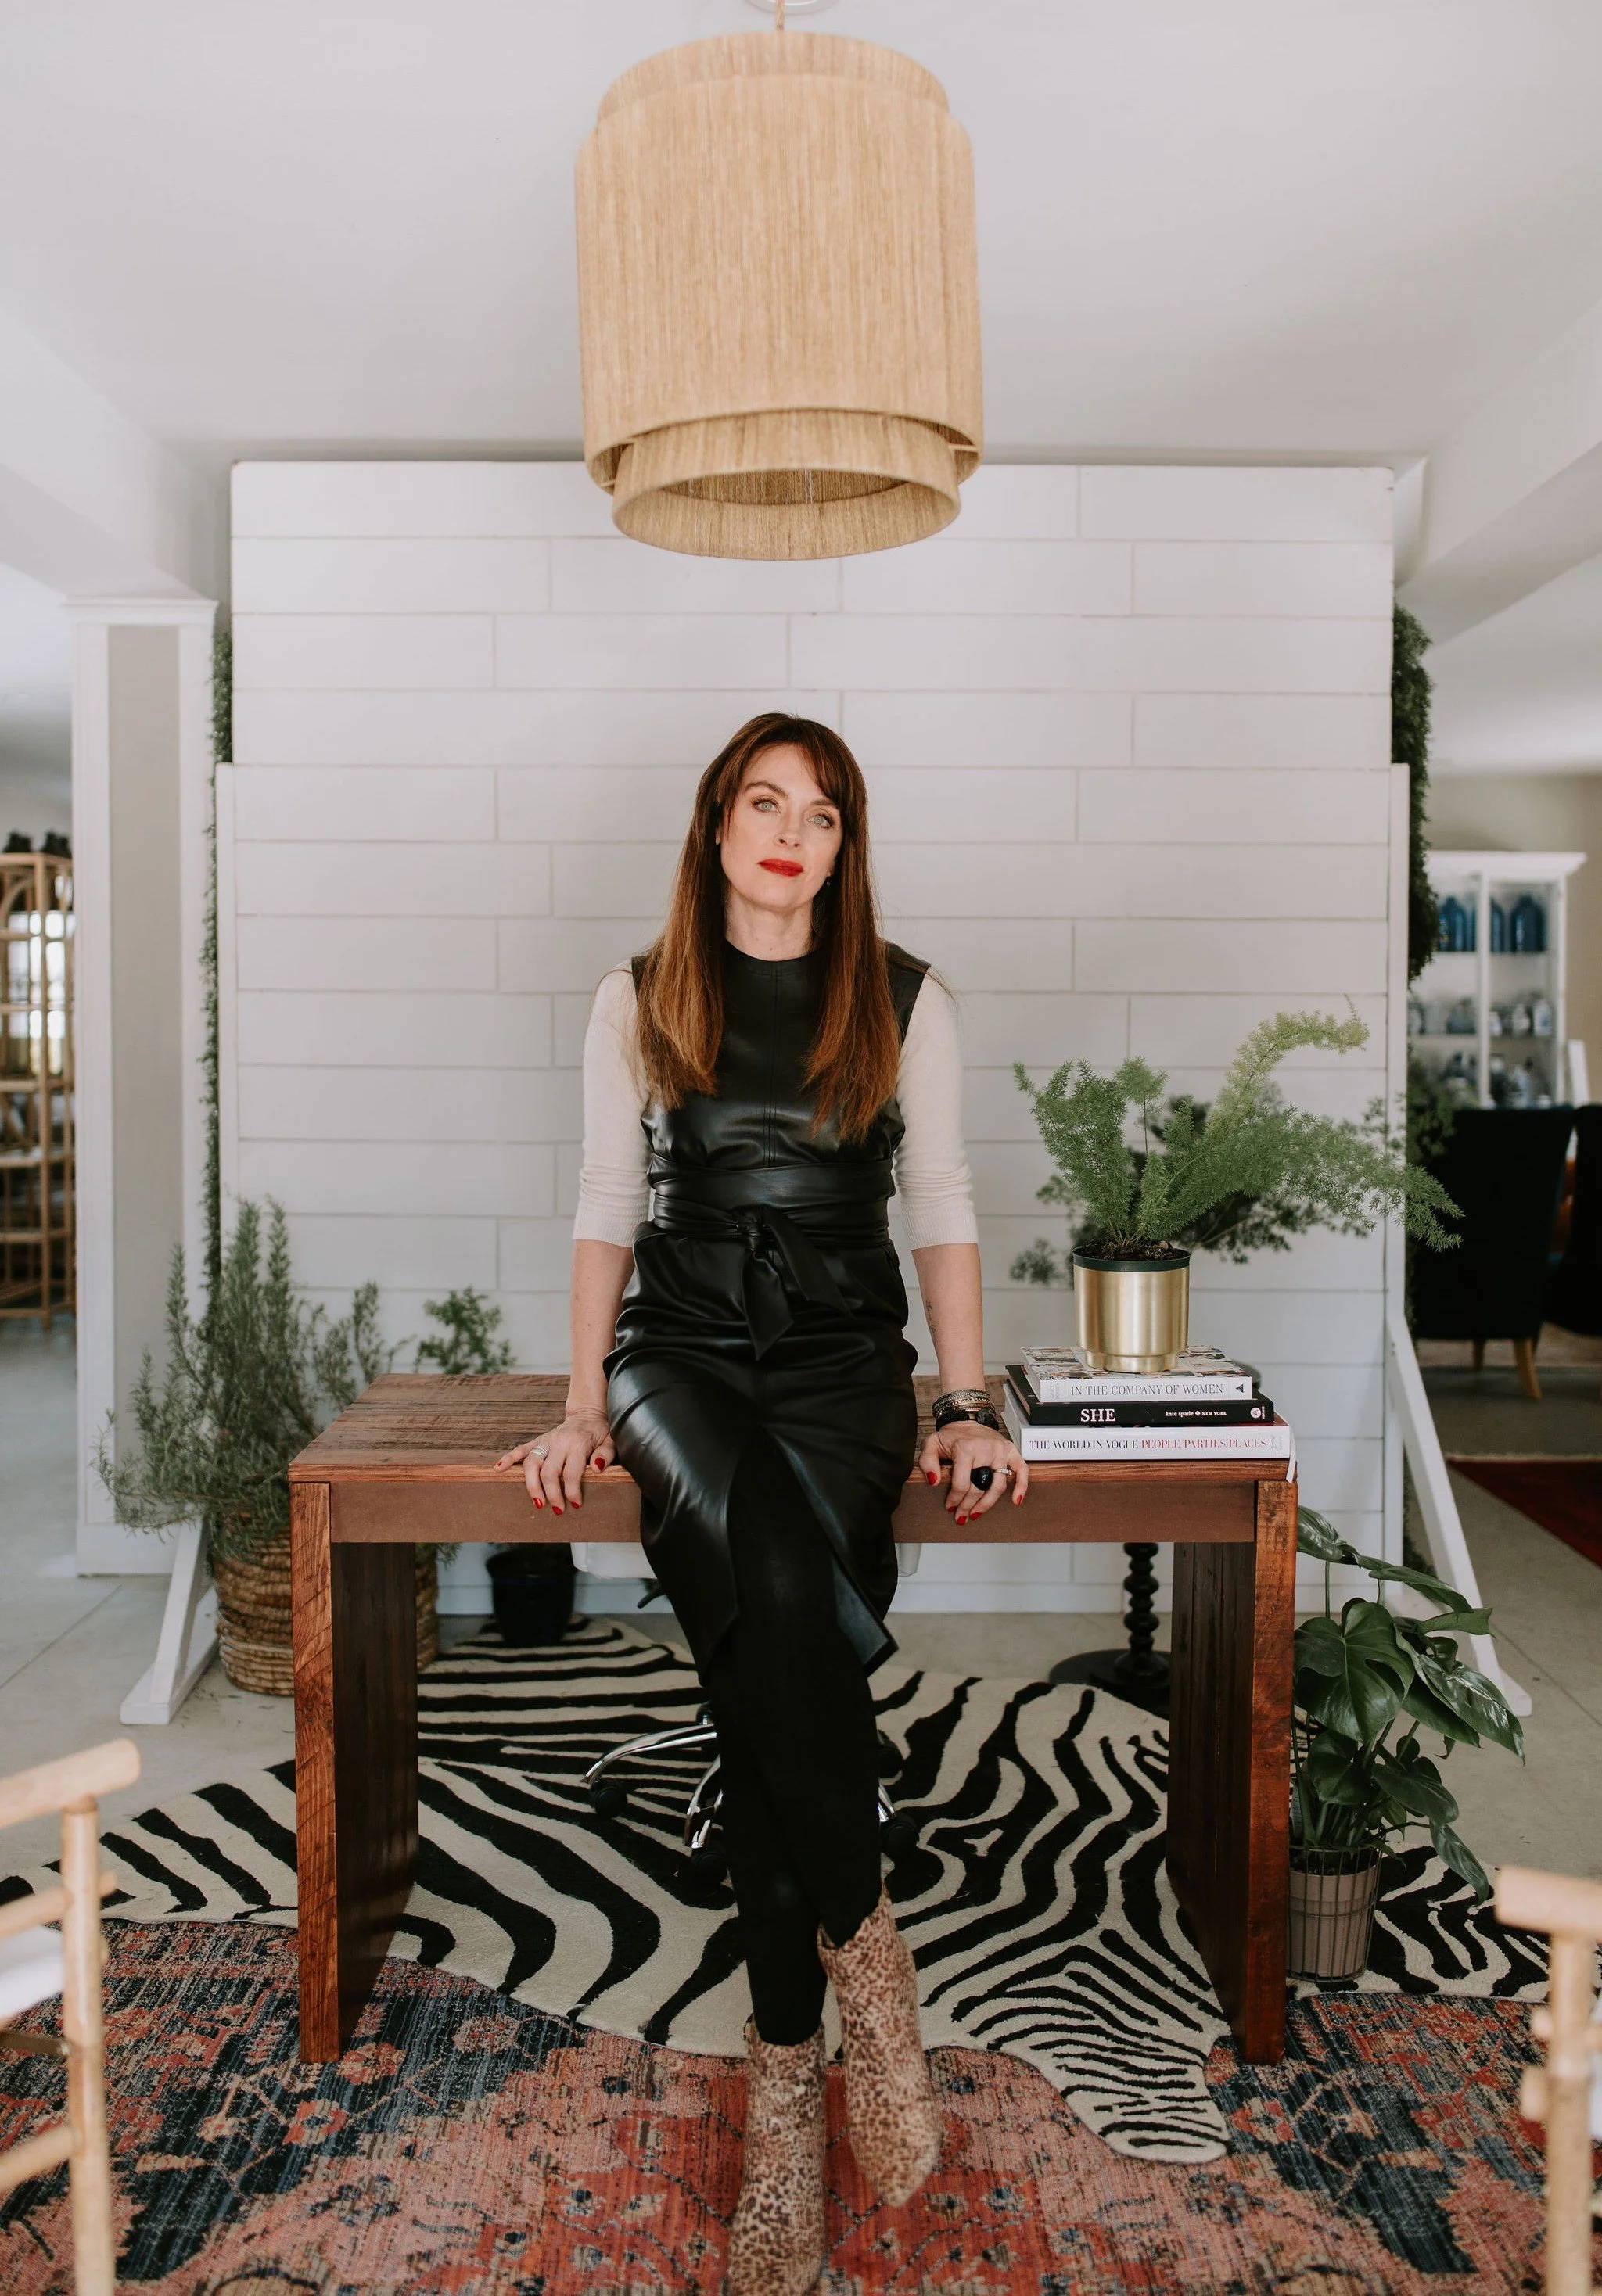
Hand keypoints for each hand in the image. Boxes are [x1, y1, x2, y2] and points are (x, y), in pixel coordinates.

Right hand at [496, 1413, 612, 1516]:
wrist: (587, 1415)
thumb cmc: (599, 1433)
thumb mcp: (610, 1441)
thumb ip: (605, 1455)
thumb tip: (597, 1468)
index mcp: (578, 1443)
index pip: (571, 1473)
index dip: (572, 1492)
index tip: (576, 1504)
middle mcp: (559, 1441)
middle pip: (548, 1472)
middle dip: (551, 1494)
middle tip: (557, 1509)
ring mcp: (546, 1441)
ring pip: (531, 1463)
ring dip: (531, 1485)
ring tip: (537, 1501)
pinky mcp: (538, 1440)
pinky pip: (521, 1449)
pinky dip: (508, 1458)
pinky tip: (498, 1469)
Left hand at [917, 1419, 1028, 1522]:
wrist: (967, 1420)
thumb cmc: (950, 1436)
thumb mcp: (931, 1444)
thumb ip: (927, 1461)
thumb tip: (934, 1481)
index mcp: (965, 1448)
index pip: (962, 1483)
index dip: (955, 1499)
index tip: (950, 1506)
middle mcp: (985, 1449)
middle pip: (979, 1487)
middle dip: (968, 1506)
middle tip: (962, 1516)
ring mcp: (1000, 1450)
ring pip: (998, 1485)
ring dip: (987, 1503)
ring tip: (977, 1513)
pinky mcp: (1011, 1450)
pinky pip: (1021, 1470)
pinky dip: (1021, 1486)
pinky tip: (1016, 1500)